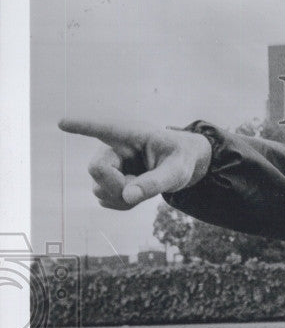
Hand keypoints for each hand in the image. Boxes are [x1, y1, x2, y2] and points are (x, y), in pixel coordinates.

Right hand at [58, 118, 212, 208]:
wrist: (178, 164)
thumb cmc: (179, 160)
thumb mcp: (176, 172)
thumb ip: (154, 183)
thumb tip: (127, 197)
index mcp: (131, 134)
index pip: (102, 128)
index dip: (81, 126)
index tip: (61, 123)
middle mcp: (112, 147)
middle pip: (96, 169)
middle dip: (116, 186)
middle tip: (141, 188)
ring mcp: (107, 164)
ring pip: (98, 189)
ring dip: (122, 197)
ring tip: (143, 187)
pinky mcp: (106, 180)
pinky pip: (104, 199)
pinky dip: (122, 204)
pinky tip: (136, 194)